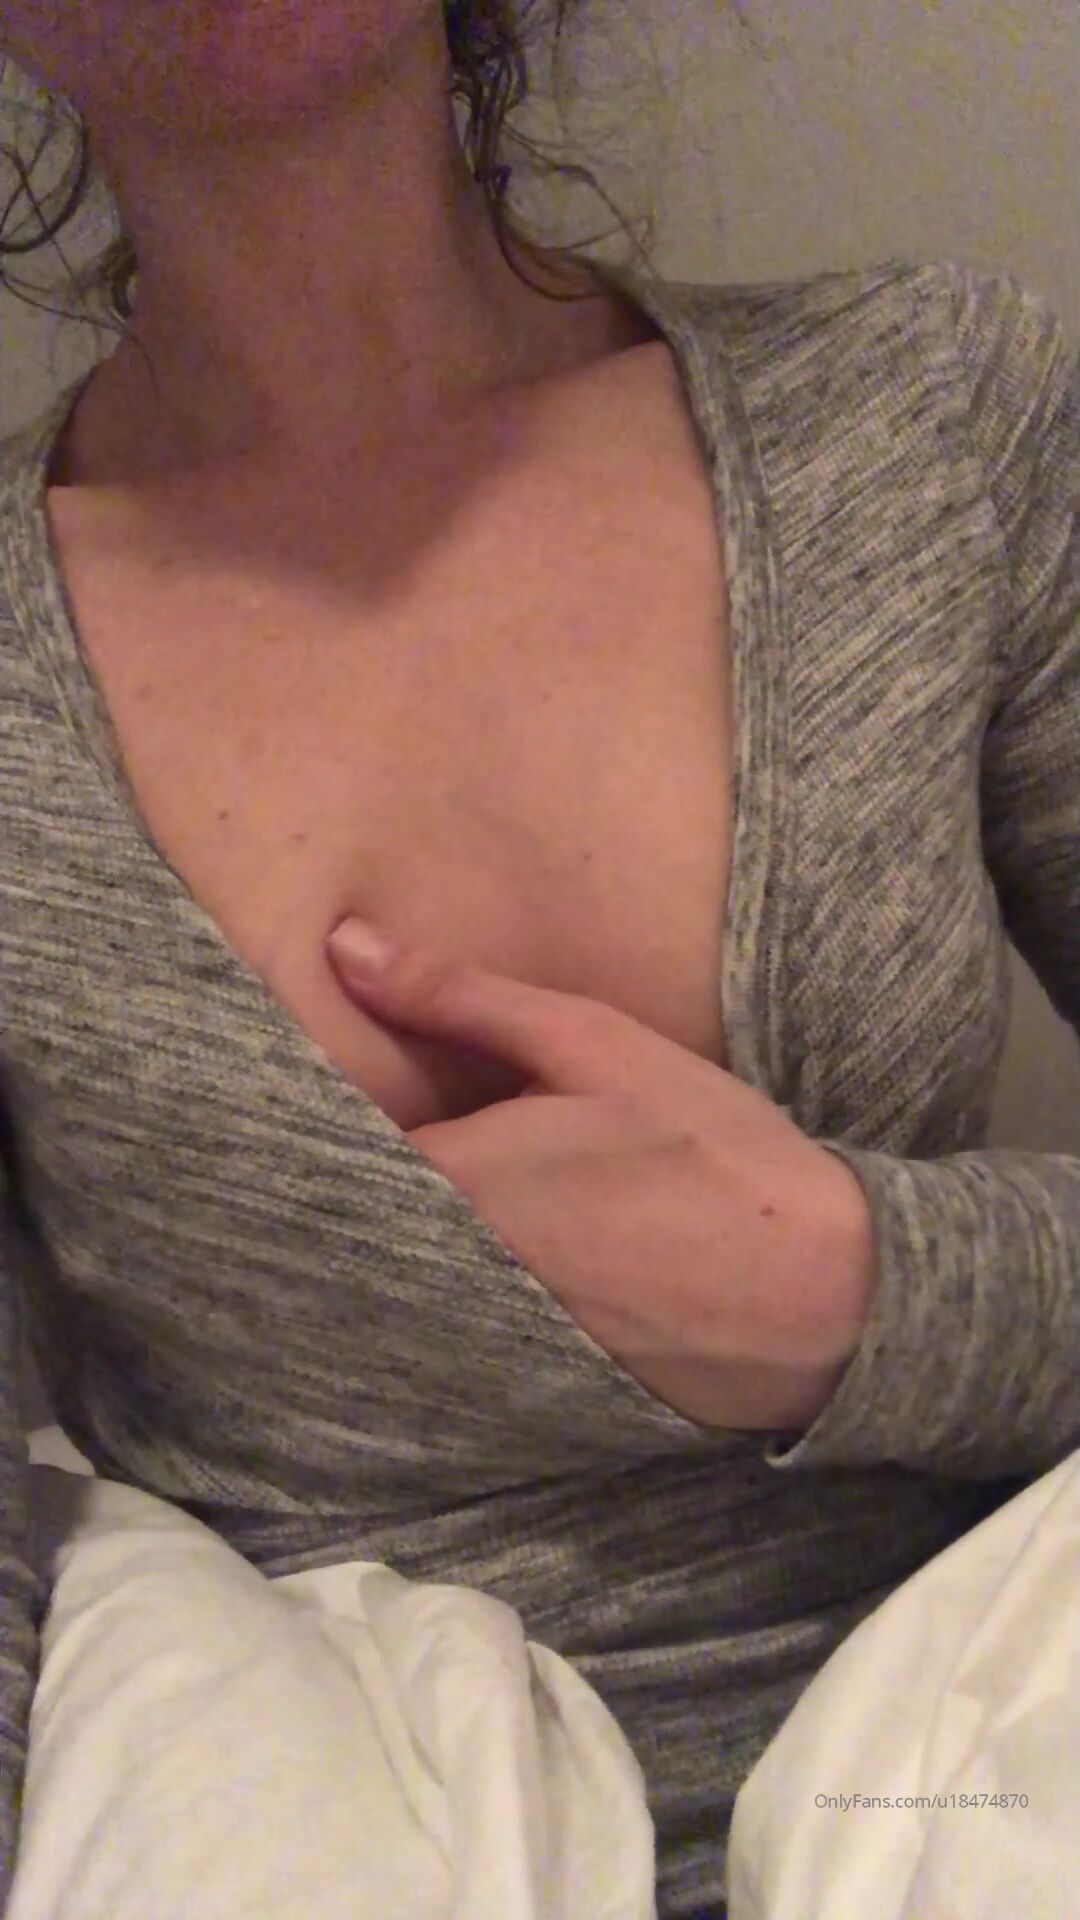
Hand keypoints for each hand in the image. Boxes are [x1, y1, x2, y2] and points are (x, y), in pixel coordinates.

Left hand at [327, 918, 875, 1430]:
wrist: (817, 1296)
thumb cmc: (710, 1152)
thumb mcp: (590, 1043)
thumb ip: (458, 997)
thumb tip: (343, 947)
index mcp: (451, 1178)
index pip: (325, 1138)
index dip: (303, 1103)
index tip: (289, 1072)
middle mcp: (442, 1267)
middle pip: (352, 1209)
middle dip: (342, 1166)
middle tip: (322, 1131)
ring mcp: (474, 1331)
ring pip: (391, 1260)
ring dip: (385, 1222)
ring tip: (389, 1182)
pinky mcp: (512, 1369)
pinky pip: (439, 1311)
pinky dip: (438, 1275)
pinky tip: (485, 1243)